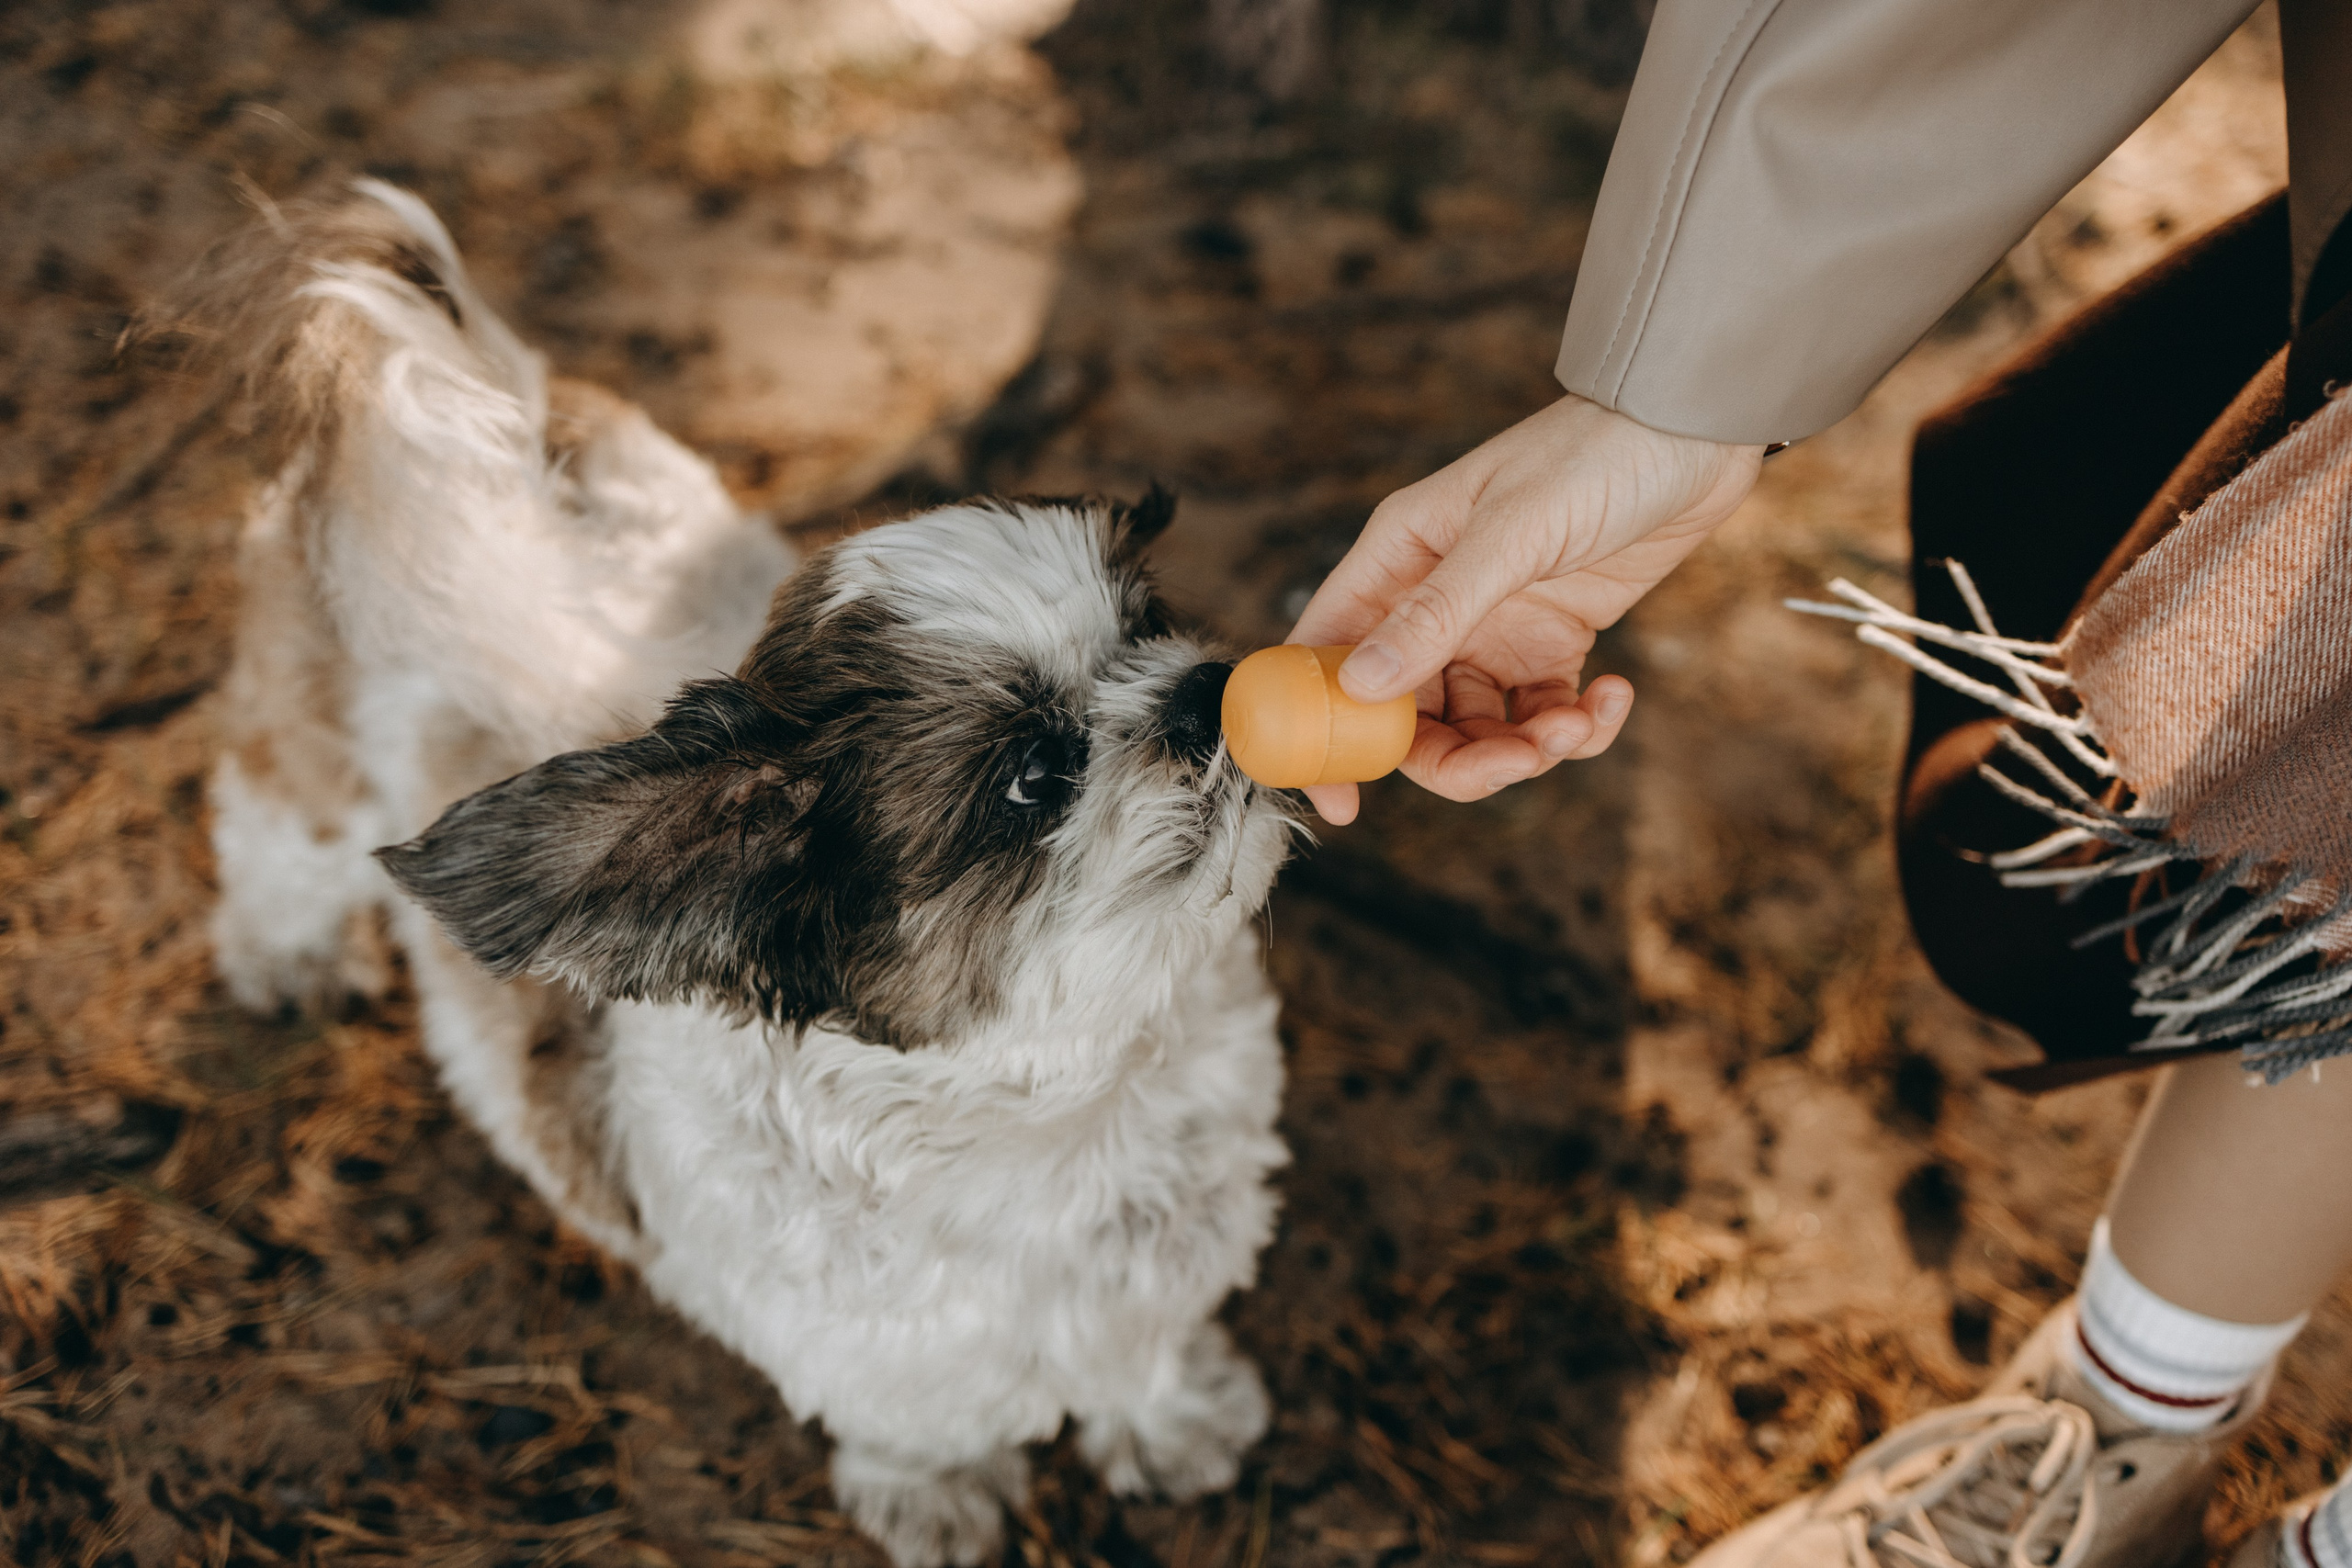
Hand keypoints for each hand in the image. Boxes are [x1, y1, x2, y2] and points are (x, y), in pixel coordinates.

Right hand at [1287, 394, 1760, 822]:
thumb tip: (1362, 686)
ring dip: (1526, 747)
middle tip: (1512, 764)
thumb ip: (1437, 612)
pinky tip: (1613, 693)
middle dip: (1457, 758)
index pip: (1330, 657)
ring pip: (1480, 728)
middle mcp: (1435, 600)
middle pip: (1411, 716)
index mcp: (1397, 561)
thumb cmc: (1592, 455)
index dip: (1327, 737)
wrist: (1690, 430)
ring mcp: (1495, 625)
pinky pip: (1544, 714)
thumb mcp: (1511, 533)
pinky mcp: (1555, 639)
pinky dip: (1577, 725)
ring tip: (1575, 724)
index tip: (1342, 804)